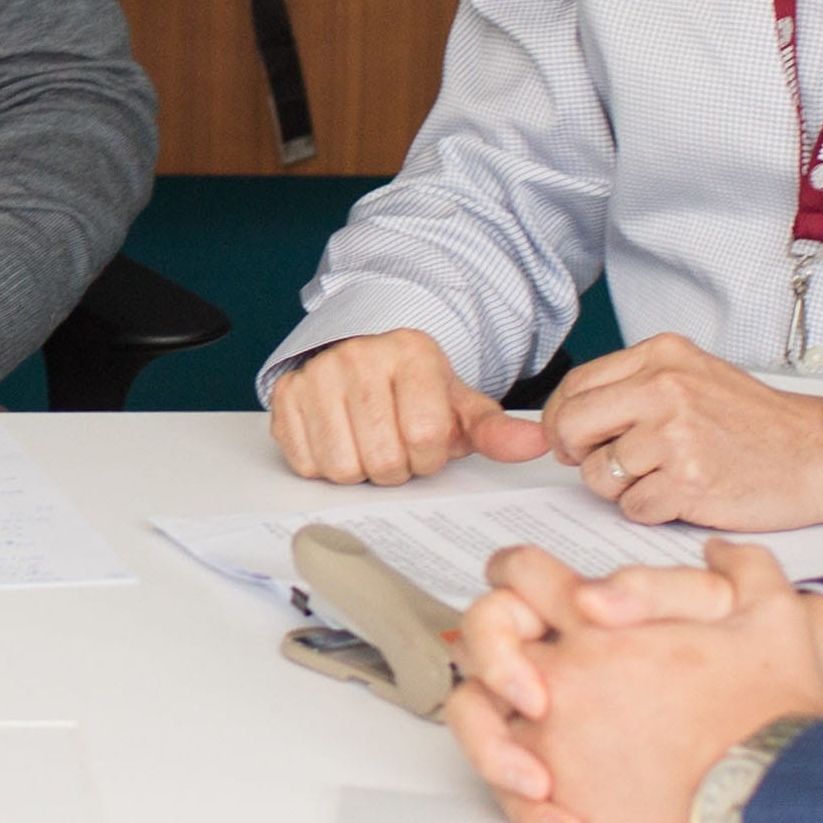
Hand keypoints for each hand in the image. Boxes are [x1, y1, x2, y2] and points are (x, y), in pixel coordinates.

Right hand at [267, 328, 550, 483]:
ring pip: (342, 467)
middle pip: (382, 459)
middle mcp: (359, 356)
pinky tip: (340, 440)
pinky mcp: (284, 396)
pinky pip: (306, 463)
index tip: (427, 442)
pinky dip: (325, 464)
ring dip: (360, 470)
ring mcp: (316, 375)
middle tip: (396, 447)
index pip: (425, 435)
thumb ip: (496, 430)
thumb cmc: (411, 389)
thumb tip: (538, 444)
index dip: (429, 455)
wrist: (358, 359)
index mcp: (411, 353)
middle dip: (395, 467)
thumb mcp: (457, 404)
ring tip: (369, 444)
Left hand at [442, 538, 822, 822]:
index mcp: (600, 623)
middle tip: (521, 665)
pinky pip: (511, 793)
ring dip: (490, 720)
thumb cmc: (772, 707)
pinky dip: (524, 800)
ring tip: (527, 738)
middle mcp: (564, 676)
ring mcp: (556, 737)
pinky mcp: (566, 794)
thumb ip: (742, 568)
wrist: (774, 789)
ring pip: (476, 716)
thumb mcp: (773, 614)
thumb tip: (718, 550)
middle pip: (482, 638)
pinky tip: (559, 810)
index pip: (522, 572)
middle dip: (493, 642)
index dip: (516, 574)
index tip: (522, 591)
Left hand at [535, 334, 822, 530]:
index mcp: (662, 356)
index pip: (575, 386)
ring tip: (663, 479)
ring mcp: (676, 434)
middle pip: (573, 427)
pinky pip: (632, 507)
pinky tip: (682, 496)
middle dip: (577, 455)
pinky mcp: (688, 481)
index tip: (569, 440)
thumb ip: (633, 389)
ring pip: (599, 474)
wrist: (818, 452)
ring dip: (622, 489)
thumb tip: (566, 422)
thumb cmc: (756, 423)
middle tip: (602, 467)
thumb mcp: (693, 377)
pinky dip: (650, 510)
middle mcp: (665, 387)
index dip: (561, 422)